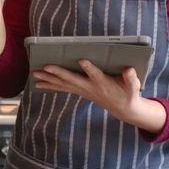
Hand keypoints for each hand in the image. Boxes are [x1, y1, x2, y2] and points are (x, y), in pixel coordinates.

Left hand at [33, 60, 166, 133]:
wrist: (123, 109)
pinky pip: (62, 88)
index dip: (89, 69)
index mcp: (104, 84)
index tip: (82, 60)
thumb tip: (129, 69)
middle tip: (45, 67)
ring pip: (64, 84)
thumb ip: (131, 78)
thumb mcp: (134, 86)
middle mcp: (90, 88)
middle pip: (72, 80)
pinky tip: (38, 83)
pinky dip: (50, 85)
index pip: (96, 75)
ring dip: (49, 80)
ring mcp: (83, 90)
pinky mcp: (80, 91)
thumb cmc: (128, 93)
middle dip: (58, 73)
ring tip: (35, 75)